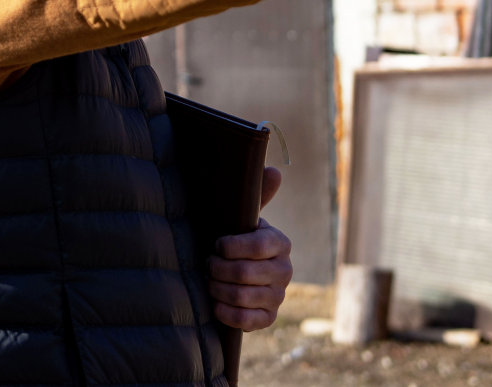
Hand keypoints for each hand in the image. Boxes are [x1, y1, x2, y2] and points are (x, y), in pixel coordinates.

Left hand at [208, 166, 292, 330]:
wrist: (236, 273)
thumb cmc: (235, 239)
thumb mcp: (242, 217)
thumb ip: (256, 194)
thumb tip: (275, 170)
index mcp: (280, 243)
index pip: (259, 245)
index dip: (231, 247)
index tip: (216, 244)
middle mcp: (285, 270)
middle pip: (245, 273)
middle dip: (217, 269)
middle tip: (206, 264)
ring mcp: (278, 296)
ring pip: (242, 296)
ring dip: (217, 289)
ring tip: (207, 280)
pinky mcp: (269, 318)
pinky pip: (247, 321)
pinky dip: (225, 312)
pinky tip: (214, 303)